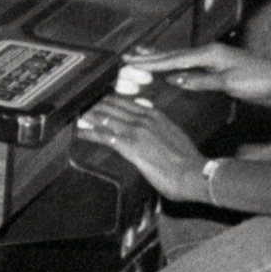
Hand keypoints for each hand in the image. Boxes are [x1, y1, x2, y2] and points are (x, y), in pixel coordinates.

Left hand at [78, 95, 210, 201]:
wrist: (195, 173)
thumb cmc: (188, 161)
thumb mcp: (174, 136)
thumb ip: (160, 127)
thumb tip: (152, 124)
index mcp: (156, 115)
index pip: (127, 102)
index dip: (110, 100)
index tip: (98, 98)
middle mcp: (145, 118)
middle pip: (113, 105)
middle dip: (95, 103)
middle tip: (79, 102)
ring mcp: (137, 131)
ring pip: (106, 117)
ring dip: (89, 115)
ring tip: (75, 113)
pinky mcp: (131, 146)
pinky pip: (105, 136)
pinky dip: (90, 132)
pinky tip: (80, 131)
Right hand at [118, 40, 270, 104]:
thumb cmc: (259, 80)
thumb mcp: (229, 83)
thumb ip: (201, 81)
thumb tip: (175, 79)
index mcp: (210, 54)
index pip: (174, 59)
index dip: (152, 61)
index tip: (133, 62)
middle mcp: (210, 53)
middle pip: (174, 54)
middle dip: (152, 56)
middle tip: (130, 56)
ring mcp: (215, 60)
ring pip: (181, 59)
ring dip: (162, 59)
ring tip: (144, 57)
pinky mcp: (219, 69)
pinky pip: (190, 66)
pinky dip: (176, 66)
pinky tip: (172, 70)